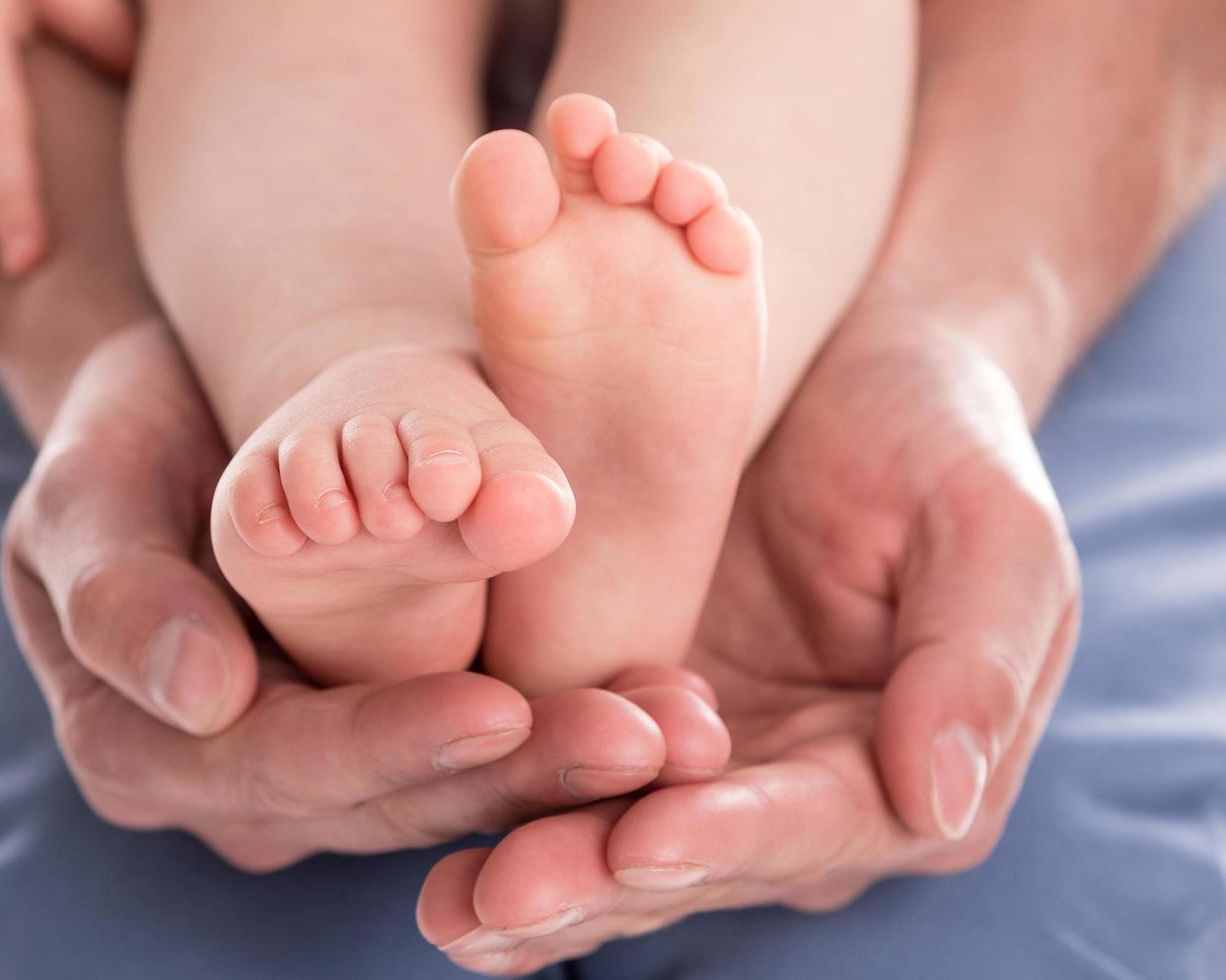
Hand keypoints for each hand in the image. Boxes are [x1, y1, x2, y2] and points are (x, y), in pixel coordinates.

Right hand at [2, 321, 731, 869]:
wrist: (193, 415)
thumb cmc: (122, 440)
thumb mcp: (83, 488)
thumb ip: (114, 590)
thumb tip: (200, 695)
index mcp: (149, 749)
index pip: (274, 769)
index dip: (384, 745)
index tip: (495, 707)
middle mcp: (250, 784)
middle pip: (389, 803)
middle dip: (516, 775)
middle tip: (640, 738)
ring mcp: (332, 763)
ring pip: (457, 789)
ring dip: (569, 768)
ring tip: (677, 730)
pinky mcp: (403, 721)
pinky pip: (493, 743)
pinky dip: (575, 728)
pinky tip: (666, 707)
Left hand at [417, 310, 1080, 973]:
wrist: (854, 373)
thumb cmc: (940, 436)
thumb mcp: (993, 527)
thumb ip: (979, 666)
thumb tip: (935, 803)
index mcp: (897, 771)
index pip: (811, 826)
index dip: (731, 839)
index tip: (646, 839)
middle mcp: (795, 790)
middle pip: (694, 858)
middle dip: (599, 880)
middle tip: (503, 898)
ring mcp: (707, 758)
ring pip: (615, 837)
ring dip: (536, 874)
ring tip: (451, 906)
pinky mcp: (631, 706)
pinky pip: (563, 769)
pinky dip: (502, 805)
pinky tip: (433, 845)